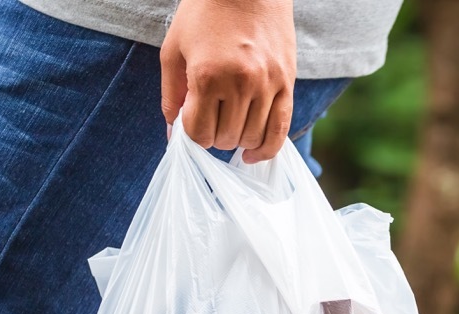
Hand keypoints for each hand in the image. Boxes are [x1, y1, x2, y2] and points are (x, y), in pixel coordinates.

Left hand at [160, 0, 295, 162]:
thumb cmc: (204, 13)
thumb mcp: (174, 49)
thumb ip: (171, 95)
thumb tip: (173, 135)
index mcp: (208, 76)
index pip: (199, 133)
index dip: (192, 134)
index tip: (192, 120)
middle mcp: (240, 84)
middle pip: (226, 138)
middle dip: (214, 135)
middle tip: (210, 117)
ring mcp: (268, 85)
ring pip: (251, 137)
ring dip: (237, 139)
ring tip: (230, 123)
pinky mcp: (287, 83)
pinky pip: (280, 130)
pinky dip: (266, 149)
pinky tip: (252, 155)